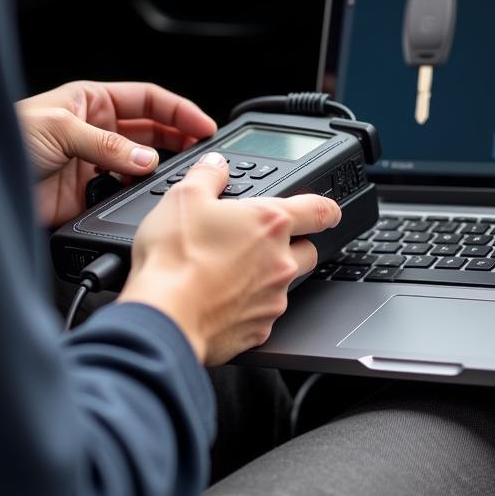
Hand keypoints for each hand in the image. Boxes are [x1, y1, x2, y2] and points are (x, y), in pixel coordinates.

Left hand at [16, 81, 216, 227]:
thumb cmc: (3, 137)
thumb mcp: (59, 129)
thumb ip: (107, 145)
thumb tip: (146, 161)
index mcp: (92, 101)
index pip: (148, 100)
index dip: (178, 111)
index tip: (203, 126)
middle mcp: (97, 131)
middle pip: (151, 132)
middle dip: (178, 141)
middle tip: (201, 153)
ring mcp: (94, 165)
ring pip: (141, 167)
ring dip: (158, 172)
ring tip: (177, 176)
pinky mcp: (87, 197)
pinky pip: (122, 196)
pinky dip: (136, 198)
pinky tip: (144, 197)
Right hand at [120, 153, 341, 364]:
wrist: (165, 316)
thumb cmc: (175, 259)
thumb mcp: (184, 197)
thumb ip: (207, 175)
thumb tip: (215, 165)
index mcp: (269, 223)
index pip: (319, 210)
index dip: (327, 208)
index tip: (329, 211)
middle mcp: (280, 261)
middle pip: (308, 250)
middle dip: (293, 245)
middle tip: (261, 243)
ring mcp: (273, 298)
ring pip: (284, 284)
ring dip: (267, 277)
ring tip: (229, 273)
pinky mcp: (260, 329)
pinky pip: (263, 315)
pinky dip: (248, 307)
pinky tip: (220, 301)